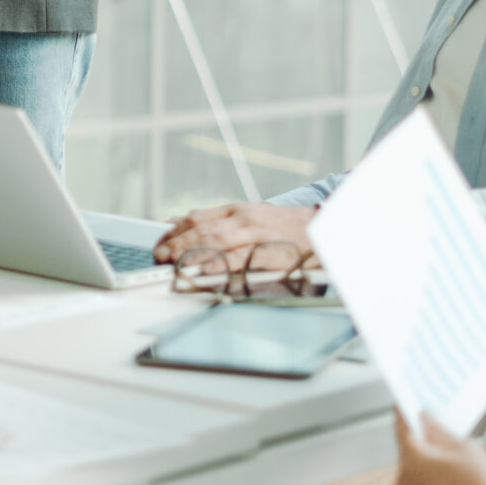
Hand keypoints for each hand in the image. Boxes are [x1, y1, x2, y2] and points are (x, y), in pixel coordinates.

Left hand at [153, 200, 313, 266]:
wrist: (326, 228)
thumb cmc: (285, 226)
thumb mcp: (250, 216)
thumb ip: (218, 221)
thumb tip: (180, 224)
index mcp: (238, 211)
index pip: (198, 217)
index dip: (174, 230)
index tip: (159, 242)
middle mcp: (245, 221)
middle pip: (204, 230)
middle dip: (178, 244)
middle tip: (159, 257)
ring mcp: (259, 237)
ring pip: (221, 243)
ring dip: (194, 255)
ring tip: (175, 266)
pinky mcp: (272, 254)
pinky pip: (245, 262)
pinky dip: (225, 267)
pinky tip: (209, 273)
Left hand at [394, 411, 485, 484]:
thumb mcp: (464, 447)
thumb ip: (437, 430)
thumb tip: (424, 419)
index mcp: (414, 460)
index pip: (402, 431)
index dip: (403, 416)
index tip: (402, 406)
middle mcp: (404, 484)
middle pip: (407, 460)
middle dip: (420, 453)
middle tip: (440, 451)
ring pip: (411, 484)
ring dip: (423, 479)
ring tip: (450, 481)